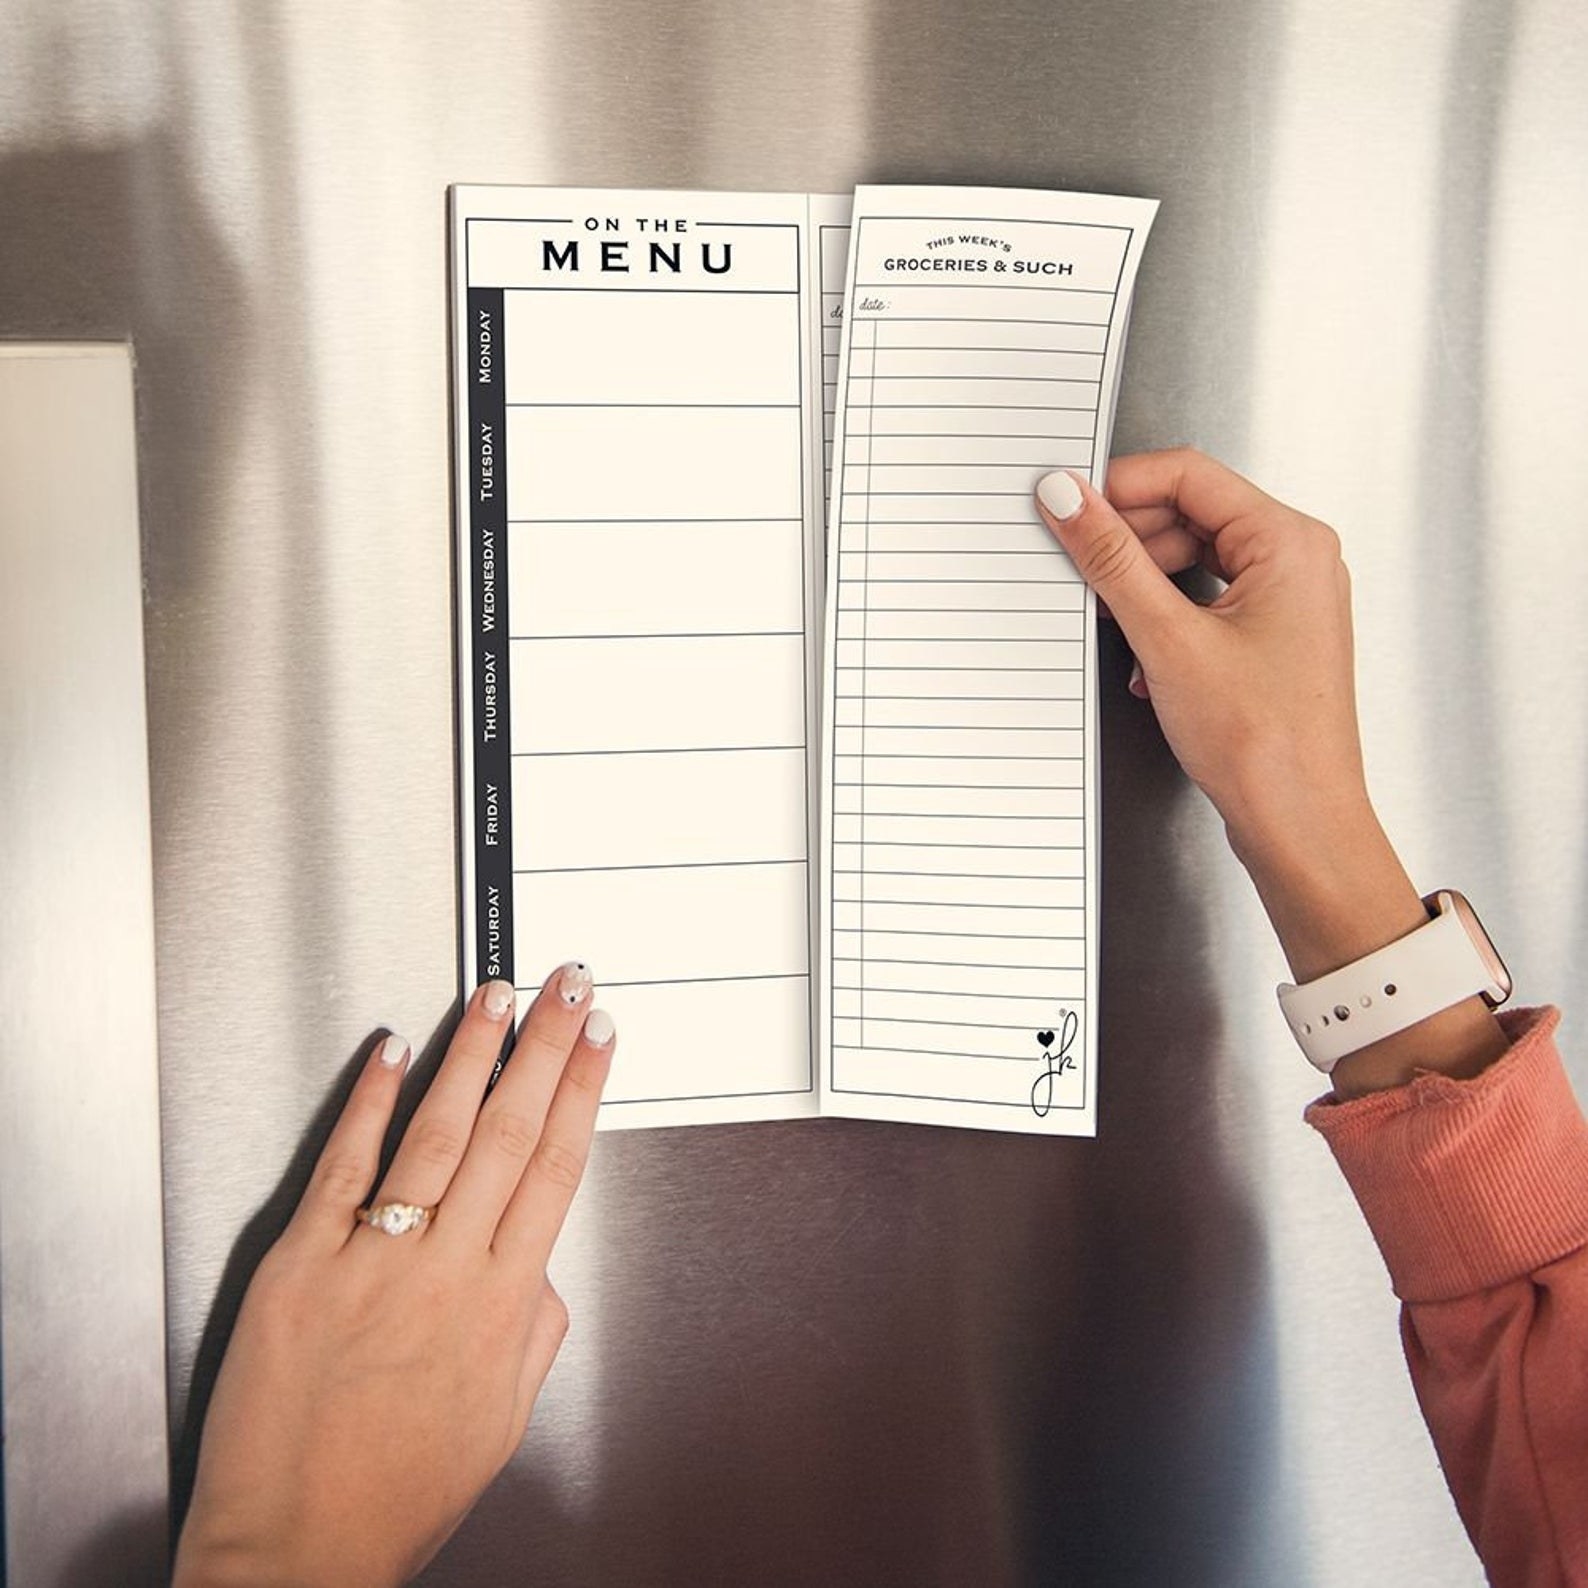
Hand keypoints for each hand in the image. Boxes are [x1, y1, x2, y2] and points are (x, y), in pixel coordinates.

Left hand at [173, 966, 614, 1587]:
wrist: (295, 1554)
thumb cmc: (394, 1497)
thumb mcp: (501, 1422)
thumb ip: (534, 1332)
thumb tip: (543, 1271)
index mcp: (502, 1307)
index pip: (556, 1169)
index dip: (584, 1093)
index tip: (601, 1040)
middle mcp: (444, 1273)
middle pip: (508, 1133)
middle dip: (546, 1048)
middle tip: (568, 988)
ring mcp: (371, 1262)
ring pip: (435, 1133)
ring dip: (472, 1055)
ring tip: (495, 997)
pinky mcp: (299, 1265)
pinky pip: (344, 1166)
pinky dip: (369, 1103)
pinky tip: (391, 1053)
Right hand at [1035, 450, 1506, 1092]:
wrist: (1300, 823)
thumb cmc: (1266, 744)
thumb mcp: (1168, 639)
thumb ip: (1112, 560)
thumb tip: (1071, 500)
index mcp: (1289, 542)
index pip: (1189, 475)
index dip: (1121, 485)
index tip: (1068, 504)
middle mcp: (1296, 561)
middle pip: (1190, 513)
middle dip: (1127, 538)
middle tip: (1074, 560)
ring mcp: (1285, 600)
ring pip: (1193, 559)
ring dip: (1141, 583)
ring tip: (1105, 616)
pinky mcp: (1267, 638)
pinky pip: (1203, 600)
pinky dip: (1163, 617)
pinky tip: (1140, 656)